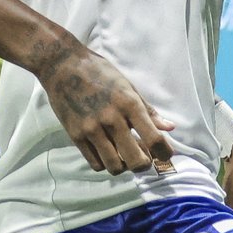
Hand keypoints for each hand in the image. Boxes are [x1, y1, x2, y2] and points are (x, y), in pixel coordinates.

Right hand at [35, 42, 176, 174]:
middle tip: (144, 157)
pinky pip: (95, 163)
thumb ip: (148, 110)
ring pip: (115, 167)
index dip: (165, 153)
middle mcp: (112, 120)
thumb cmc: (99, 71)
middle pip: (136, 161)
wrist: (62, 65)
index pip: (154, 139)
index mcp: (129, 104)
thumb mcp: (128, 85)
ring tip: (123, 155)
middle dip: (145, 164)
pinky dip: (105, 163)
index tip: (165, 155)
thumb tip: (170, 128)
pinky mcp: (75, 135)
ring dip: (124, 166)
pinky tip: (107, 152)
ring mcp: (92, 129)